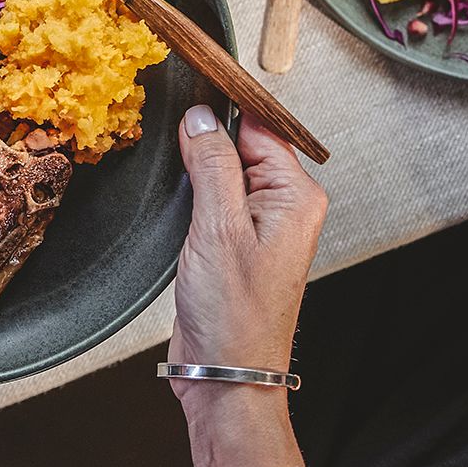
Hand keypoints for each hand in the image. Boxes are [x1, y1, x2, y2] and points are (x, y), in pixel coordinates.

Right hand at [169, 105, 325, 466]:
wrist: (225, 377)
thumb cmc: (234, 316)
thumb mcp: (218, 229)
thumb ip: (212, 164)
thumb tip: (201, 117)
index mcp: (296, 196)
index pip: (261, 126)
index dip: (224, 108)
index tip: (190, 90)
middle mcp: (283, 207)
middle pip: (241, 145)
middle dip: (206, 139)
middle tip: (172, 136)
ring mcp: (258, 225)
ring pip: (223, 171)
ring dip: (196, 168)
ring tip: (171, 169)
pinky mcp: (233, 242)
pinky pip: (213, 198)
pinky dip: (192, 193)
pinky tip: (174, 198)